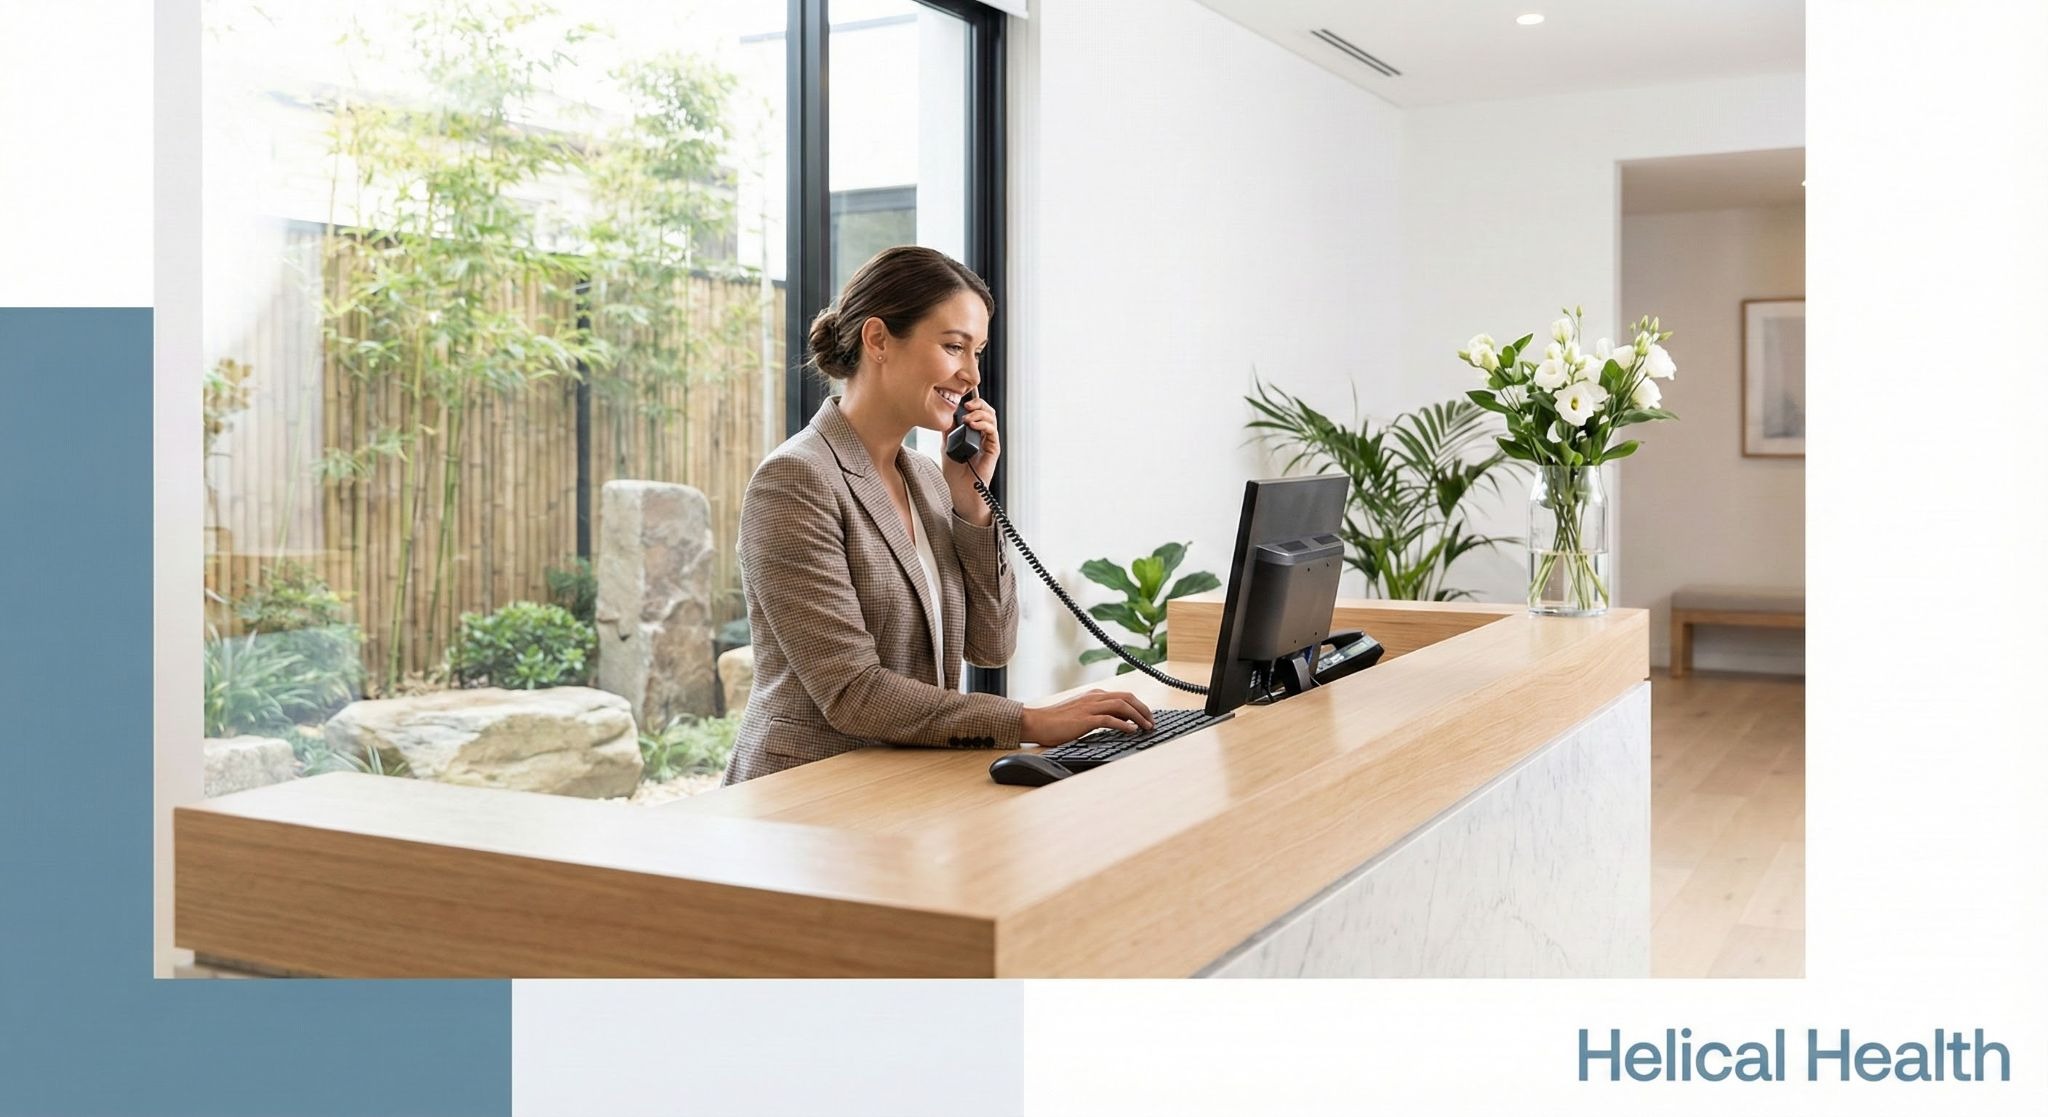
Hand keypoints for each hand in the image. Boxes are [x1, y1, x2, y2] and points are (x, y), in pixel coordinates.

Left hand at [944, 395, 1000, 520]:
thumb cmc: (955, 472)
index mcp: (973, 432)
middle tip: (966, 405)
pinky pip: (992, 431)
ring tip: (967, 417)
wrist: (961, 490)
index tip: (962, 398)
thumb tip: (946, 413)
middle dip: (978, 403)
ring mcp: (989, 441)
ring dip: (979, 413)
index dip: (972, 402)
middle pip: (986, 411)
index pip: (976, 411)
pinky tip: (972, 425)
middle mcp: (983, 435)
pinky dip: (983, 424)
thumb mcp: (946, 445)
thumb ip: (948, 430)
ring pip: (991, 418)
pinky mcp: (993, 449)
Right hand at [1020, 689, 1154, 745]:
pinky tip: (1132, 731)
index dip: (1139, 705)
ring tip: (1147, 727)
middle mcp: (1094, 698)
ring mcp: (1090, 707)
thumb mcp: (1079, 713)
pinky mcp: (1085, 719)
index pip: (1123, 696)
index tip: (1147, 717)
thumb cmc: (1056, 721)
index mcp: (1094, 695)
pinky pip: (1110, 719)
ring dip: (1138, 716)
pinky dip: (1124, 724)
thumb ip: (1097, 714)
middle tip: (1152, 722)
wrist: (1036, 722)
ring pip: (1122, 706)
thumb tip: (1118, 721)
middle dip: (1143, 709)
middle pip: (1127, 698)